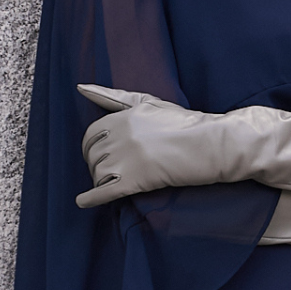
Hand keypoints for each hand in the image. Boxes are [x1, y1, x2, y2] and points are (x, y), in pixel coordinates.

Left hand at [75, 83, 197, 207]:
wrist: (209, 144)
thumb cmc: (182, 122)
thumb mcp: (148, 102)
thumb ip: (113, 96)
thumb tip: (81, 87)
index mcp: (121, 118)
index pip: (91, 135)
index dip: (93, 147)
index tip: (100, 153)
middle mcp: (120, 137)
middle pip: (92, 155)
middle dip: (96, 164)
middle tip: (109, 170)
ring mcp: (126, 160)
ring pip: (98, 174)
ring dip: (100, 181)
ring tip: (111, 183)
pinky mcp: (136, 181)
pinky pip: (104, 192)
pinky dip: (91, 198)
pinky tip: (84, 201)